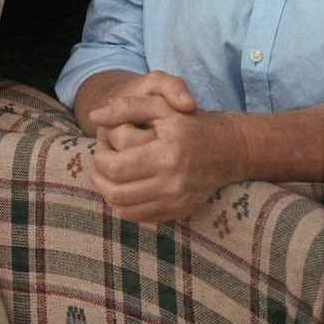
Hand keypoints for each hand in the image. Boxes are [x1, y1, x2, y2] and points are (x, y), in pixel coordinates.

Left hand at [89, 83, 244, 222]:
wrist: (229, 150)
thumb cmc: (191, 122)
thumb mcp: (161, 106)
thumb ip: (127, 107)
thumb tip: (95, 116)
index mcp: (166, 154)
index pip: (115, 167)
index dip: (100, 157)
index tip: (103, 145)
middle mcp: (172, 183)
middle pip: (115, 192)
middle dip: (99, 176)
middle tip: (101, 161)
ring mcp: (175, 202)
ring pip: (123, 209)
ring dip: (108, 192)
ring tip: (109, 174)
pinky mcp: (177, 213)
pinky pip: (138, 217)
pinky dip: (124, 205)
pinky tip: (126, 187)